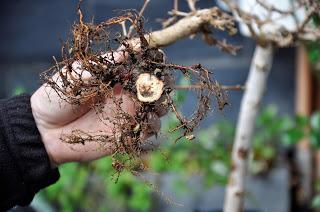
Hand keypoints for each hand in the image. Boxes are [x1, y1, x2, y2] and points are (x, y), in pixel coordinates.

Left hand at [31, 52, 162, 166]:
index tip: (158, 60)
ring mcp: (127, 114)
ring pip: (156, 109)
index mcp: (116, 77)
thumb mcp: (75, 76)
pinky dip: (152, 126)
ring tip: (154, 106)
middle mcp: (126, 94)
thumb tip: (123, 53)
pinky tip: (146, 123)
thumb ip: (100, 67)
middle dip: (162, 85)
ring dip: (161, 106)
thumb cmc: (58, 98)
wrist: (46, 130)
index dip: (153, 62)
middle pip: (155, 88)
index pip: (142, 67)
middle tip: (158, 86)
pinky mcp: (126, 134)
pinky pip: (147, 131)